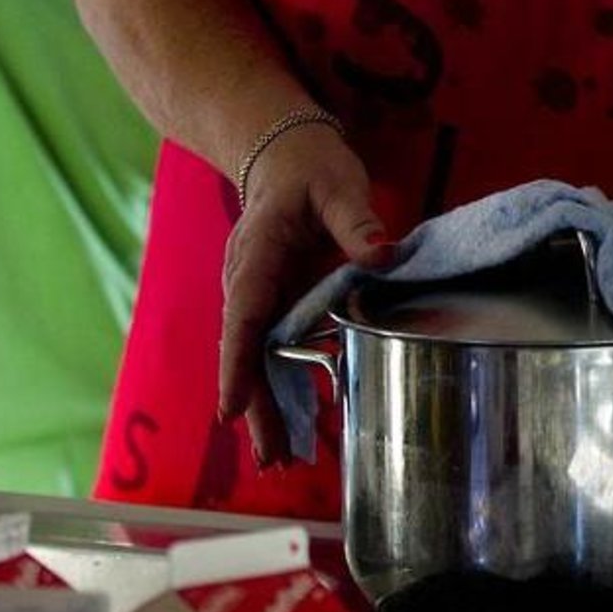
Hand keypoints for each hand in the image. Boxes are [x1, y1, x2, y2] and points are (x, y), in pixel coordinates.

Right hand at [218, 124, 392, 465]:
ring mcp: (259, 294)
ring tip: (281, 458)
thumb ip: (357, 221)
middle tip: (272, 458)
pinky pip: (274, 349)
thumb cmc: (310, 166)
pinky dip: (281, 386)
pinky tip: (296, 425)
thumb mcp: (338, 184)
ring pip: (258, 358)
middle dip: (255, 405)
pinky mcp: (274, 301)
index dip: (238, 364)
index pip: (243, 315)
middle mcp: (248, 281)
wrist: (285, 153)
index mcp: (257, 254)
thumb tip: (382, 256)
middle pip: (246, 351)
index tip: (230, 409)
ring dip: (267, 406)